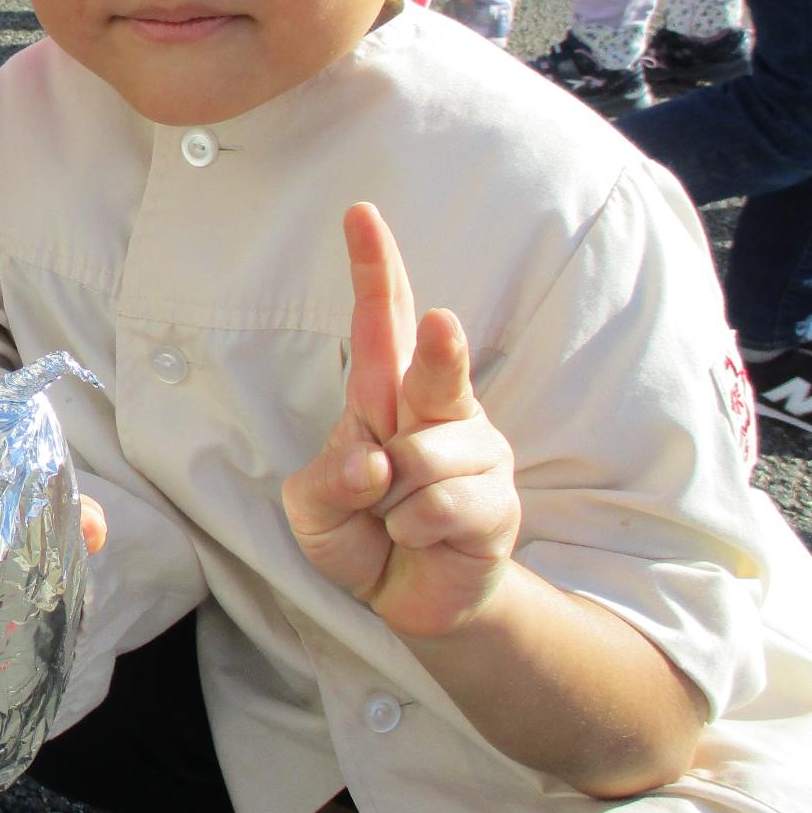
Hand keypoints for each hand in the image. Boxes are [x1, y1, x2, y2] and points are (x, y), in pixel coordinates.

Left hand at [282, 204, 519, 638]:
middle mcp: (436, 409)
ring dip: (393, 499)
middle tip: (439, 323)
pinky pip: (441, 508)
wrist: (409, 598)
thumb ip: (327, 482)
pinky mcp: (498, 502)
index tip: (361, 214)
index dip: (374, 267)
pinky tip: (420, 538)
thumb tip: (374, 463)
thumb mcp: (313, 508)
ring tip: (396, 517)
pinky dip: (414, 531)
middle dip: (440, 349)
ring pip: (426, 457)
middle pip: (437, 364)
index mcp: (383, 393)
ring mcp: (475, 453)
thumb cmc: (360, 533)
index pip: (378, 320)